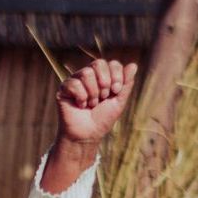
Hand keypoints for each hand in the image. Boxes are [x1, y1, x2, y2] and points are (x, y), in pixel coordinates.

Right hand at [43, 59, 137, 191]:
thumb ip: (126, 83)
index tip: (116, 91)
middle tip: (103, 98)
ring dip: (93, 93)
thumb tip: (133, 65)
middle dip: (105, 83)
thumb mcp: (119, 101)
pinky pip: (74, 83)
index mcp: (103, 77)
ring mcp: (76, 80)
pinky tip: (80, 105)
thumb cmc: (103, 119)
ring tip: (91, 104)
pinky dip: (81, 97)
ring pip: (86, 73)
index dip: (116, 75)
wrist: (88, 134)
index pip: (112, 63)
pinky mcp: (64, 87)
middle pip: (98, 63)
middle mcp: (89, 75)